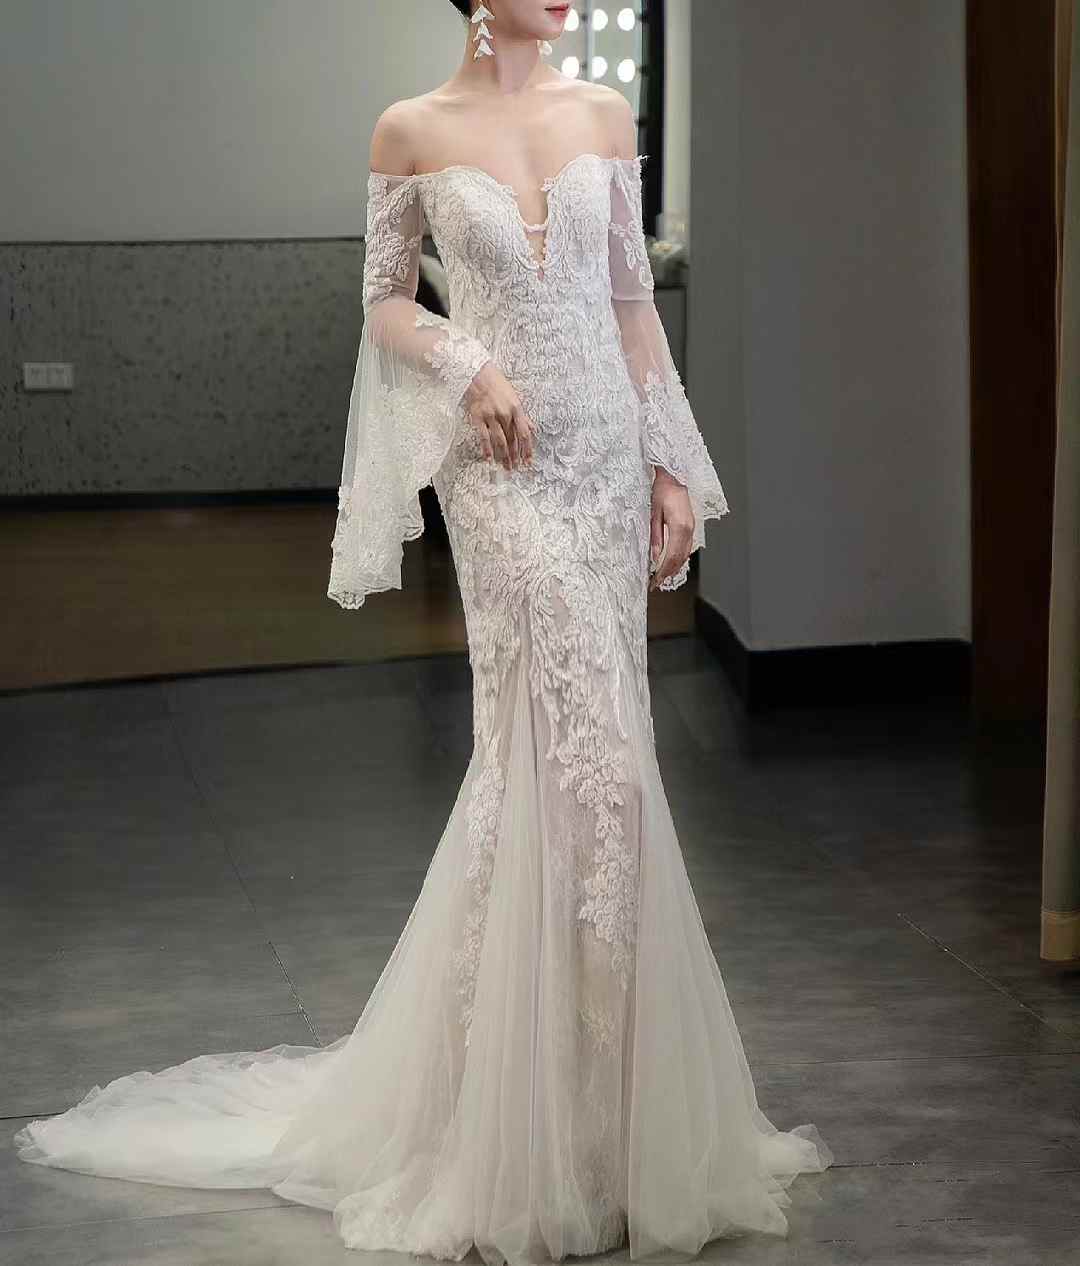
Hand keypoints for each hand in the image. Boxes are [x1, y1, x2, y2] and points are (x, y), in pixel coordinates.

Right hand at [462, 363, 535, 470]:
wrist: (477, 373)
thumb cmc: (496, 384)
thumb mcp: (514, 397)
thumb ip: (522, 415)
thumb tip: (532, 428)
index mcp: (516, 408)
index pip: (524, 433)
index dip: (527, 449)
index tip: (528, 461)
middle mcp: (505, 413)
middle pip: (512, 440)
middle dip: (515, 456)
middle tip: (515, 468)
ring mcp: (491, 416)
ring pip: (499, 441)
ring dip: (503, 456)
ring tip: (505, 467)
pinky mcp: (478, 417)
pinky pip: (483, 437)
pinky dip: (487, 449)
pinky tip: (489, 459)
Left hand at [649, 469, 693, 589]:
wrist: (674, 476)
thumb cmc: (661, 491)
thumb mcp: (653, 514)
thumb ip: (656, 537)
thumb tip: (655, 556)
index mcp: (679, 526)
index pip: (672, 556)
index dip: (664, 571)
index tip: (655, 581)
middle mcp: (689, 529)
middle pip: (680, 558)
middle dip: (669, 573)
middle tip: (657, 583)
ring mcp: (692, 527)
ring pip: (685, 554)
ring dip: (674, 567)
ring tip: (662, 576)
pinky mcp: (691, 526)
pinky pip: (686, 547)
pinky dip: (679, 558)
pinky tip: (671, 562)